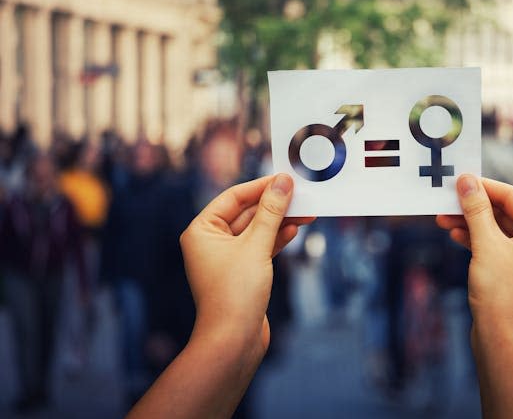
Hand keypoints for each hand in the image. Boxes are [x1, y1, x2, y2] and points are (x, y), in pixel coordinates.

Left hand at [179, 174, 313, 363]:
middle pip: (246, 212)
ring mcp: (226, 258)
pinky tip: (294, 230)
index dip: (260, 186)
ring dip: (280, 221)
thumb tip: (282, 182)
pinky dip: (277, 238)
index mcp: (202, 231)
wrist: (233, 341)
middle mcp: (210, 242)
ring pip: (256, 230)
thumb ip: (271, 212)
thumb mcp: (256, 246)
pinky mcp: (242, 273)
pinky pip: (260, 247)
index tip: (285, 178)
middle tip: (301, 195)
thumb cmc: (235, 293)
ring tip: (306, 212)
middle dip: (274, 204)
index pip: (233, 197)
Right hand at [437, 175, 512, 417]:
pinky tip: (454, 235)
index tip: (460, 179)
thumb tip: (466, 181)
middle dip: (474, 206)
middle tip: (447, 198)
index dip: (485, 186)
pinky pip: (491, 245)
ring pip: (494, 229)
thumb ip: (476, 209)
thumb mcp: (486, 244)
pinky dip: (473, 238)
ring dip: (469, 222)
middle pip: (503, 212)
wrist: (502, 339)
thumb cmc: (502, 292)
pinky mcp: (510, 272)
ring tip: (442, 218)